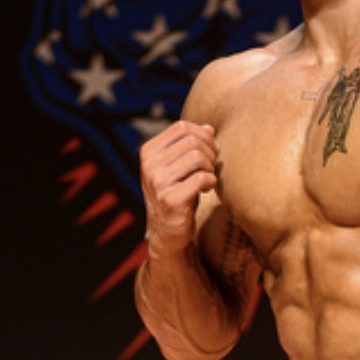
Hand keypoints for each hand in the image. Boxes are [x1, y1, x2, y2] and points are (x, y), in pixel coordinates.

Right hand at [139, 120, 217, 255]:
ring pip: (197, 157)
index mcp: (149, 151)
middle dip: (210, 152)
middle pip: (192, 141)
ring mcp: (158, 182)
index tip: (210, 150)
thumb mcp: (178, 166)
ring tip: (208, 178)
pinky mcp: (170, 199)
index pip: (182, 127)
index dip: (203, 135)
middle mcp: (149, 165)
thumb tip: (209, 128)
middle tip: (211, 167)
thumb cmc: (177, 194)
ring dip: (210, 167)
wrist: (167, 232)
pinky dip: (211, 181)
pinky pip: (201, 178)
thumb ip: (189, 145)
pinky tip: (207, 189)